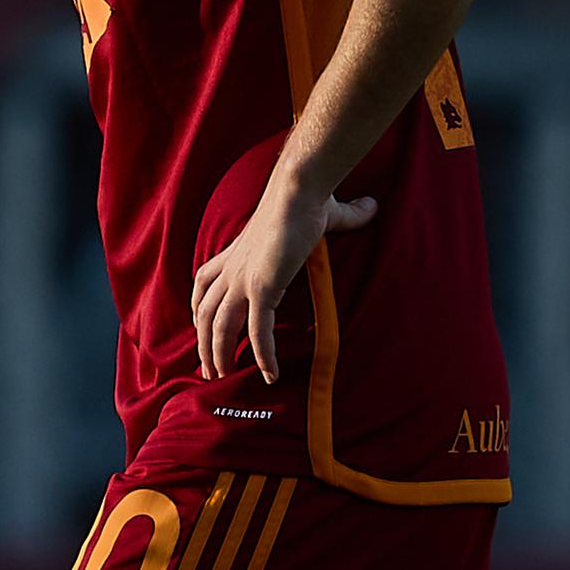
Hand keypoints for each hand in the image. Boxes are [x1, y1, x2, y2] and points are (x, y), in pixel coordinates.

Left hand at [191, 179, 376, 384]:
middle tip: (207, 370)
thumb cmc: (307, 197)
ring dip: (219, 355)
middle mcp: (232, 269)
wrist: (300, 191)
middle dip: (203, 344)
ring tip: (223, 378)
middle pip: (205, 313)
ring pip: (221, 327)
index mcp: (236, 252)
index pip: (204, 283)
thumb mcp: (322, 212)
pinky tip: (269, 374)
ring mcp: (243, 280)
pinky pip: (258, 331)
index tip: (200, 327)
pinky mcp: (261, 288)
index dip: (198, 307)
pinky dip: (263, 355)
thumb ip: (346, 215)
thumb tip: (372, 206)